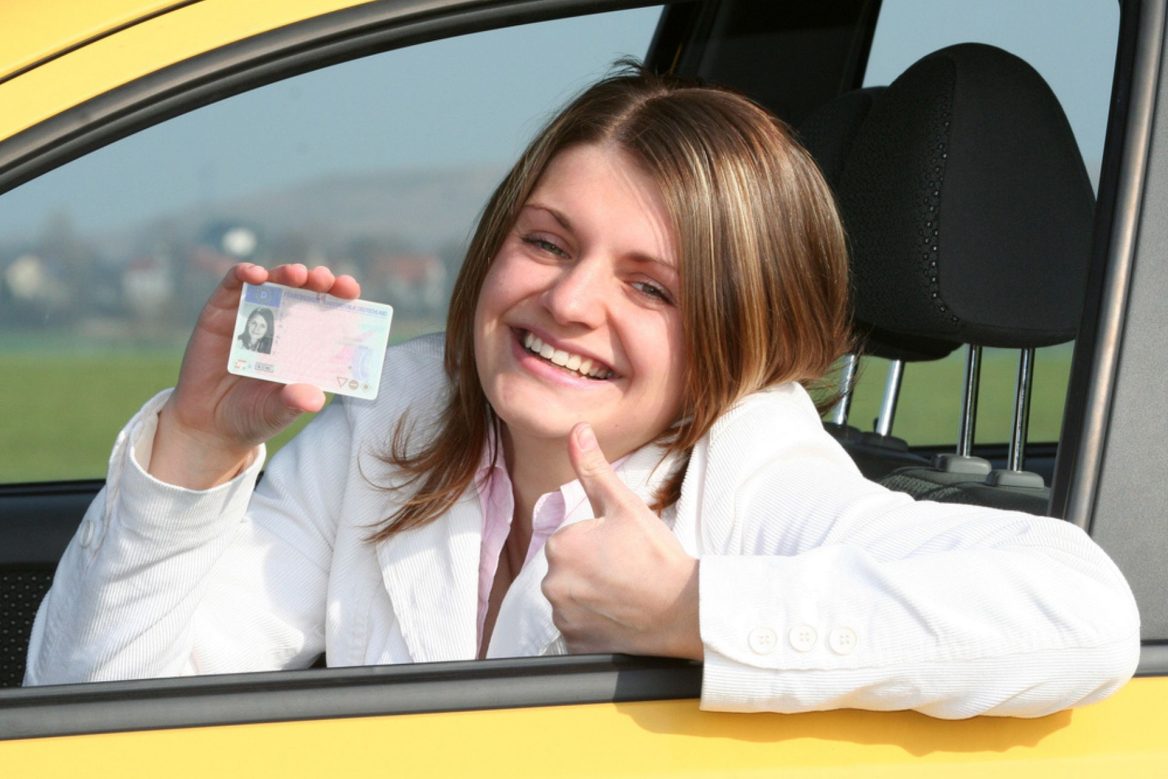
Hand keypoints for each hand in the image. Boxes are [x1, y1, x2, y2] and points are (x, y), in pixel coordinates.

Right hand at [150, 263, 359, 488]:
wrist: (209, 424)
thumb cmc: (252, 415)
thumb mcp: (277, 411)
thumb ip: (293, 402)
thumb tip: (315, 399)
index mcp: (306, 342)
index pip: (330, 311)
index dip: (340, 296)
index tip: (350, 291)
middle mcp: (282, 322)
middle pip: (305, 290)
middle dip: (317, 280)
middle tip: (325, 280)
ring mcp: (251, 314)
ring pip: (273, 281)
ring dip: (286, 273)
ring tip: (297, 275)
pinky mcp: (220, 312)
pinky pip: (233, 285)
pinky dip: (245, 273)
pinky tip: (256, 274)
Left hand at [542, 422, 702, 659]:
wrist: (685, 611)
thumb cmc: (657, 557)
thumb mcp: (626, 506)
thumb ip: (594, 469)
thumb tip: (577, 430)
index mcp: (560, 547)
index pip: (571, 538)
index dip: (599, 541)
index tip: (624, 551)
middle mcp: (553, 585)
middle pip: (569, 568)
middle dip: (592, 568)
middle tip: (628, 572)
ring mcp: (564, 618)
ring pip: (573, 597)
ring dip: (593, 595)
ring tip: (627, 593)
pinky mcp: (576, 644)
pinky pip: (578, 627)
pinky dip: (595, 623)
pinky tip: (620, 616)